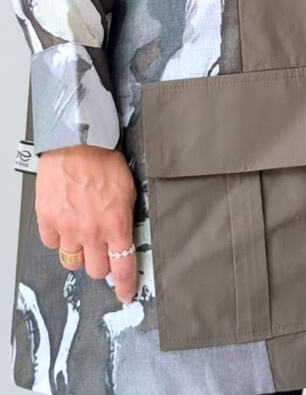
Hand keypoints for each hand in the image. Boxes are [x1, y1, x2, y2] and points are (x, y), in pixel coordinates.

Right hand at [35, 144, 137, 303]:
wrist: (77, 142)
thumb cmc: (103, 158)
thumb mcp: (128, 188)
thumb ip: (126, 216)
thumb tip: (127, 236)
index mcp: (116, 223)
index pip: (123, 267)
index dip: (126, 286)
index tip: (126, 293)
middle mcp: (92, 231)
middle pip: (97, 270)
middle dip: (102, 263)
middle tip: (103, 249)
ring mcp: (68, 228)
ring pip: (73, 262)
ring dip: (80, 253)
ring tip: (83, 235)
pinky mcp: (48, 220)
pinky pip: (53, 244)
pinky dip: (60, 238)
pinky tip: (66, 224)